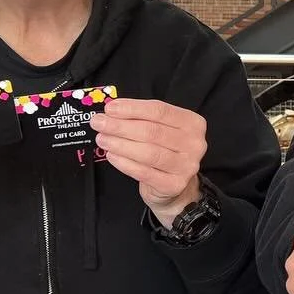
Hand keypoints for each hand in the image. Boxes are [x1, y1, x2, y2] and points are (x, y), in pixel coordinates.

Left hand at [90, 98, 204, 225]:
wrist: (175, 185)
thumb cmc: (165, 151)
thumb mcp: (161, 129)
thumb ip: (142, 118)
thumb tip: (112, 112)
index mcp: (192, 123)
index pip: (159, 110)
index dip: (132, 108)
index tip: (110, 108)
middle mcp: (194, 143)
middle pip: (152, 131)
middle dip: (120, 126)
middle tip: (99, 123)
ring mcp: (187, 166)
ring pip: (148, 152)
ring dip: (120, 144)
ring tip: (102, 139)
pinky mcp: (174, 184)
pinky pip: (144, 172)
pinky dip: (125, 163)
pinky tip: (112, 155)